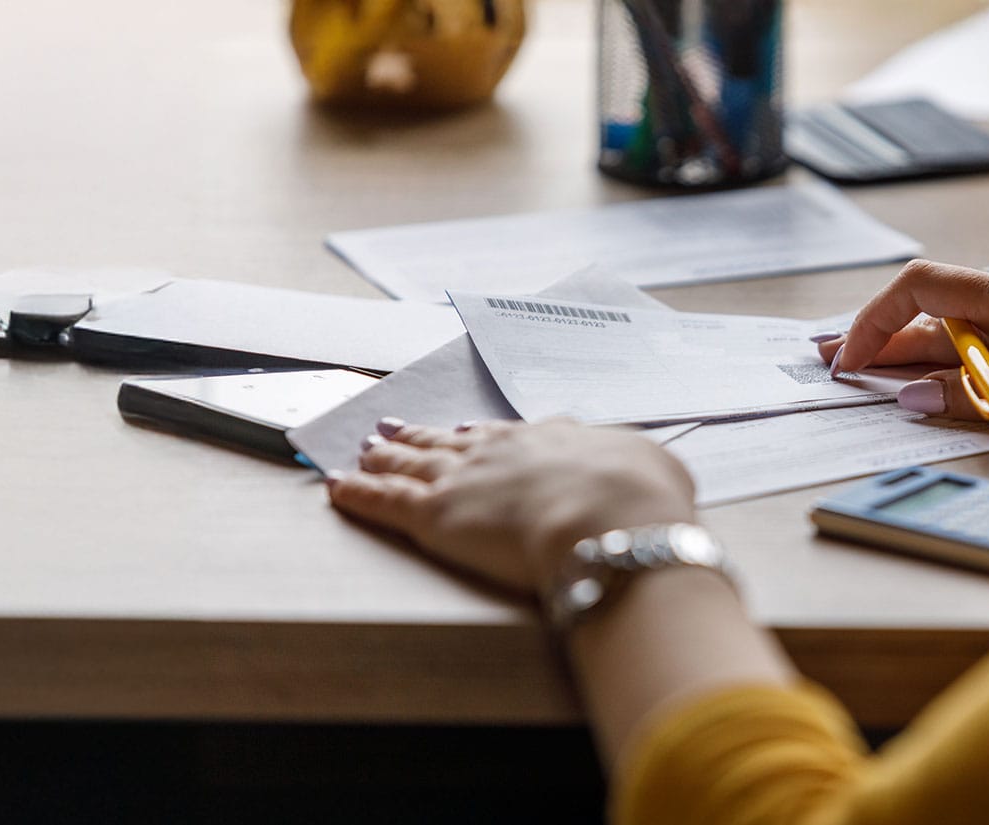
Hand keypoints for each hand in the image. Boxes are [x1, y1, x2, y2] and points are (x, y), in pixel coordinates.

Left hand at [325, 418, 695, 596]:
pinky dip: (355, 492)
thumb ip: (637, 472)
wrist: (614, 521)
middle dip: (419, 435)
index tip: (463, 432)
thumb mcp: (654, 472)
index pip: (504, 436)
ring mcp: (462, 479)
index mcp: (550, 441)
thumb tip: (645, 479)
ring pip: (408, 462)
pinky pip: (381, 500)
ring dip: (383, 455)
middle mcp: (498, 452)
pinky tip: (334, 486)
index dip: (478, 436)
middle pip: (446, 441)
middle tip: (393, 427)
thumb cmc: (642, 502)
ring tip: (363, 449)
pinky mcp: (432, 515)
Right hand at [822, 260, 988, 432]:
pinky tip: (975, 375)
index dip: (874, 322)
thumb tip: (915, 399)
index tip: (851, 362)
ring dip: (931, 350)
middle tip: (841, 367)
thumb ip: (981, 397)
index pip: (920, 288)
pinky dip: (977, 352)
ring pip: (977, 323)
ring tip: (894, 377)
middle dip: (887, 340)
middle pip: (942, 311)